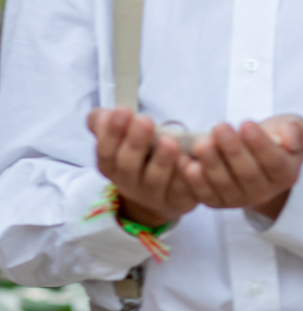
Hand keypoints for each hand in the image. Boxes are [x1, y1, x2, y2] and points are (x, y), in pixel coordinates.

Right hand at [90, 107, 198, 227]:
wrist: (164, 191)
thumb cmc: (141, 155)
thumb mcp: (121, 137)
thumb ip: (108, 123)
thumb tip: (102, 114)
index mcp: (112, 166)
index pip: (106, 152)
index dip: (111, 133)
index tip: (122, 110)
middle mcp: (129, 183)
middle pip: (128, 166)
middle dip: (135, 142)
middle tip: (144, 121)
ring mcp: (154, 194)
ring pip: (155, 180)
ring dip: (161, 161)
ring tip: (169, 141)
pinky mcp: (179, 200)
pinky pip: (182, 191)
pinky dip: (188, 178)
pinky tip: (192, 162)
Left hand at [179, 115, 302, 219]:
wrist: (258, 156)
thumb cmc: (277, 137)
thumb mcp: (295, 127)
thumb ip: (295, 131)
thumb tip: (288, 140)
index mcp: (286, 174)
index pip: (274, 161)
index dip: (260, 144)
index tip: (247, 124)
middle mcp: (264, 192)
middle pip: (247, 173)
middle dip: (232, 150)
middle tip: (220, 128)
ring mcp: (239, 199)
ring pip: (224, 184)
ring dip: (211, 163)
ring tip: (201, 143)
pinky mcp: (217, 201)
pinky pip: (204, 193)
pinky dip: (193, 179)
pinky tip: (184, 161)